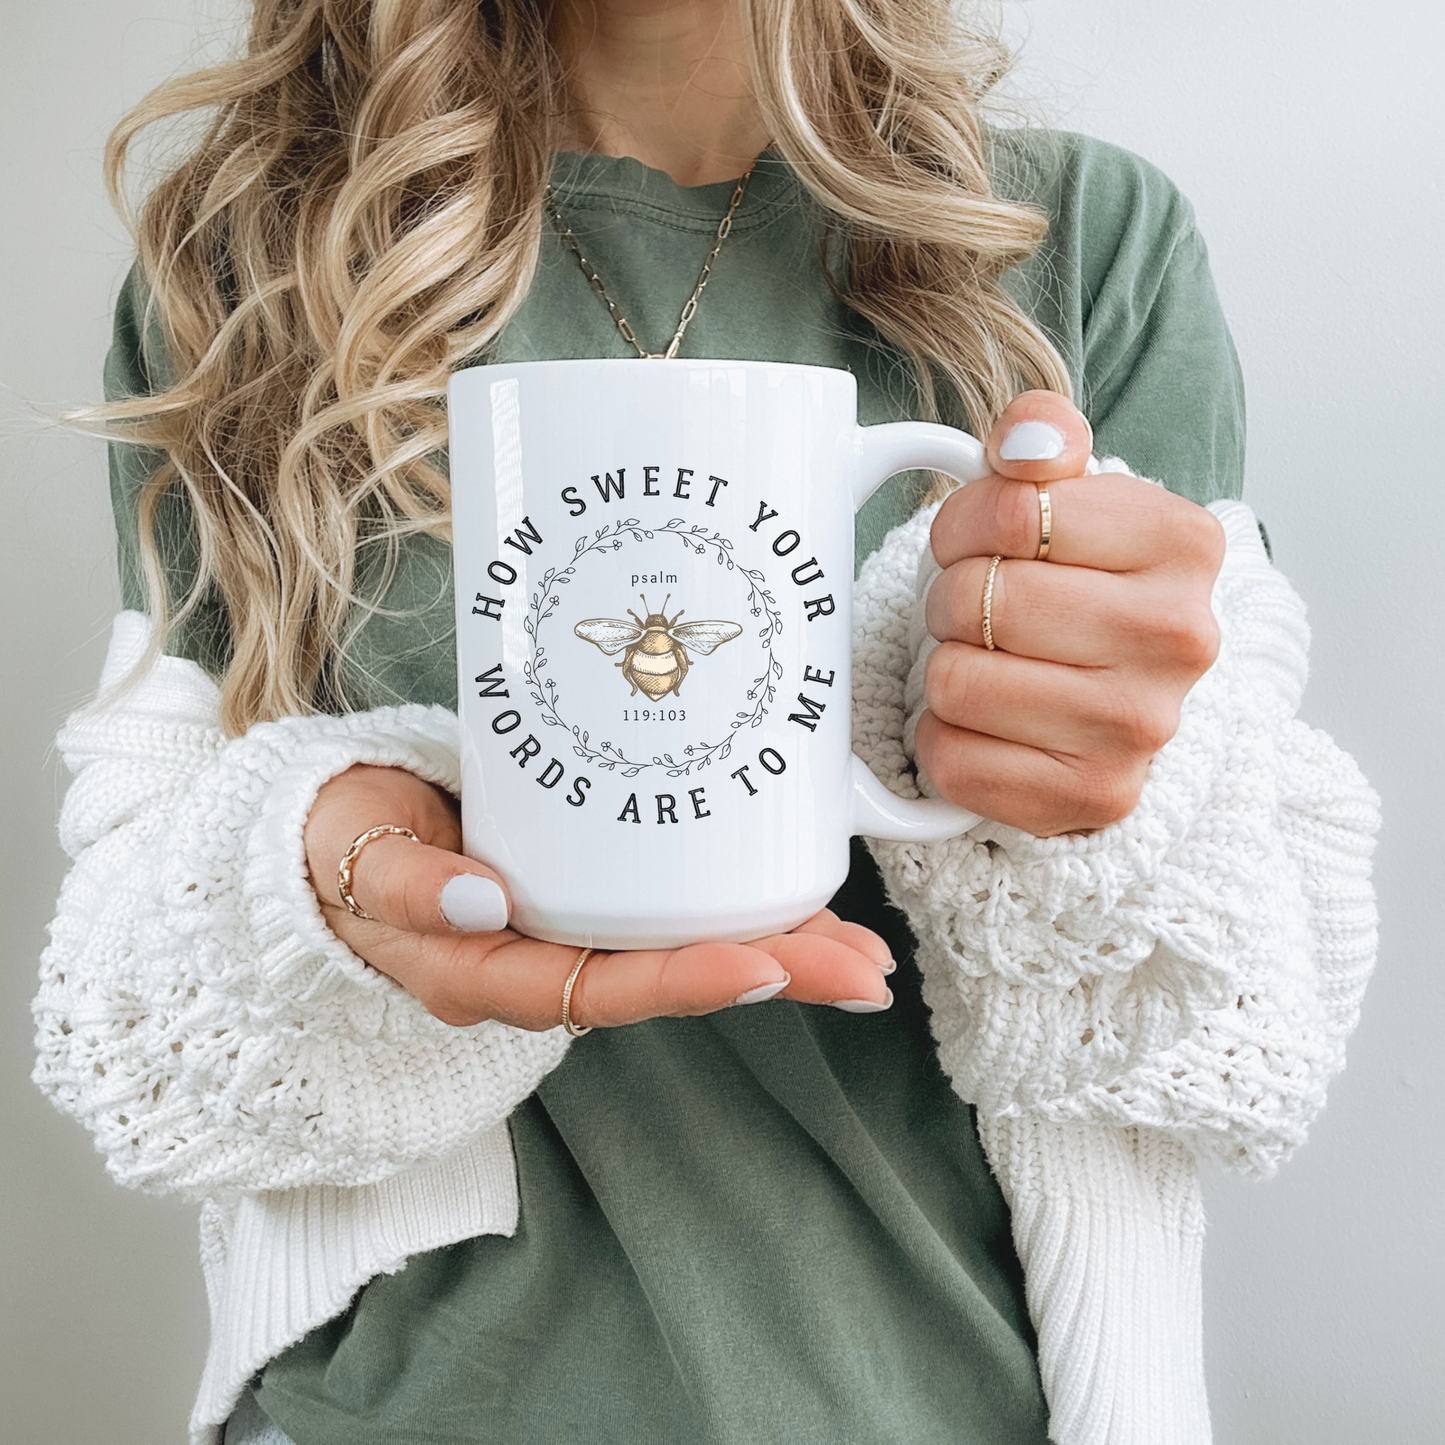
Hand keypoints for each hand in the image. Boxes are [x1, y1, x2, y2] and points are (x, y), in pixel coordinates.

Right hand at [304, 764, 893, 1027]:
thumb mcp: (354, 864)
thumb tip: (481, 899)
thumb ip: (405, 885)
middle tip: (863, 970)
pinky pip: (673, 907)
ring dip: (778, 948)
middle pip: (670, 978)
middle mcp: (547, 963)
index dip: (685, 982)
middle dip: (773, 973)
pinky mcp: (591, 886)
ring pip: (686, 948)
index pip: (600, 989)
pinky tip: (802, 898)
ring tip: (862, 950)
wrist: (334, 834)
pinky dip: (740, 905)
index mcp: (491, 972)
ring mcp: (574, 928)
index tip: (765, 967)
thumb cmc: (342, 850)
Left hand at [918, 391, 1225, 836]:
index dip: (966, 524)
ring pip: (955, 680)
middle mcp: (1180, 639)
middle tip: (980, 610)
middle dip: (953, 597)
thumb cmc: (1078, 585)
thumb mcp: (1069, 493)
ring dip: (948, 668)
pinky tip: (989, 725)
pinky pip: (951, 759)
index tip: (983, 542)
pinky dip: (947, 739)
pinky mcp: (1092, 800)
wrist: (1118, 693)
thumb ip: (1042, 436)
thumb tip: (1026, 441)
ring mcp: (1141, 730)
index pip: (1010, 511)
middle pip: (978, 599)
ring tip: (989, 664)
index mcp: (1183, 543)